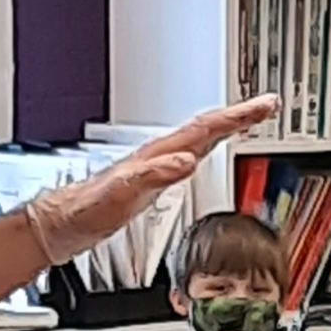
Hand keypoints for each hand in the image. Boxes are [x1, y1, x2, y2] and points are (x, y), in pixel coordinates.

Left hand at [33, 101, 277, 263]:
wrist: (61, 225)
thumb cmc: (84, 212)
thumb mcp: (119, 196)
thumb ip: (152, 176)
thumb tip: (185, 162)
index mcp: (155, 156)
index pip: (203, 129)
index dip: (235, 117)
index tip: (262, 106)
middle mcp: (157, 156)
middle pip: (205, 128)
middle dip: (239, 115)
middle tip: (269, 105)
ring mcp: (155, 166)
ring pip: (199, 138)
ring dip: (226, 127)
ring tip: (250, 119)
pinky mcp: (152, 179)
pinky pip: (189, 155)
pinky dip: (208, 147)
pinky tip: (210, 151)